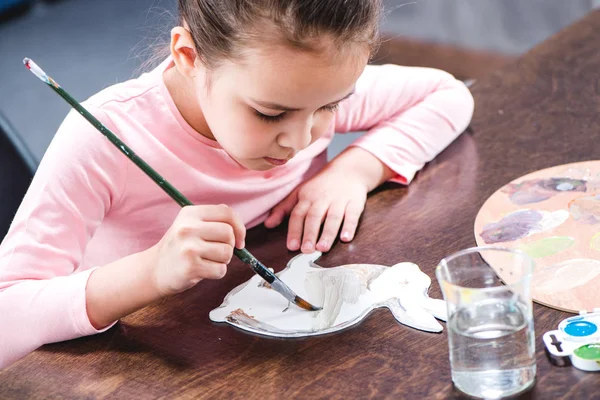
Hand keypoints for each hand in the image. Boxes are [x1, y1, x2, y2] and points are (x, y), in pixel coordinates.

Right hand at [149, 204, 245, 295]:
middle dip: (230, 246)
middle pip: (229, 233)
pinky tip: (202, 271)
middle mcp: (187, 228)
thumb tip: (240, 233)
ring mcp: (188, 248)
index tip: (239, 239)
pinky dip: (217, 273)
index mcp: (190, 214)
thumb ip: (215, 222)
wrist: (154, 270)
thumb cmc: (180, 248)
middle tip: (218, 252)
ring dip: (223, 261)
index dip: (239, 227)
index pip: (227, 213)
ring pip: (227, 253)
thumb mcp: (191, 225)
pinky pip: (220, 270)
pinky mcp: (190, 267)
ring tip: (207, 261)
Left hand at [265, 147, 394, 252]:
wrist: (348, 170)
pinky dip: (349, 227)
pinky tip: (346, 238)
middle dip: (310, 234)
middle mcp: (321, 199)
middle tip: (306, 250)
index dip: (294, 230)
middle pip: (314, 217)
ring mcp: (339, 201)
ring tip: (323, 248)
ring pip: (333, 218)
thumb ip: (283, 209)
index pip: (298, 215)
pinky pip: (352, 215)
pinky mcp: (354, 203)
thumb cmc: (320, 186)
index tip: (292, 246)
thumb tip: (267, 224)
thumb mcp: (299, 193)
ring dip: (328, 233)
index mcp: (306, 198)